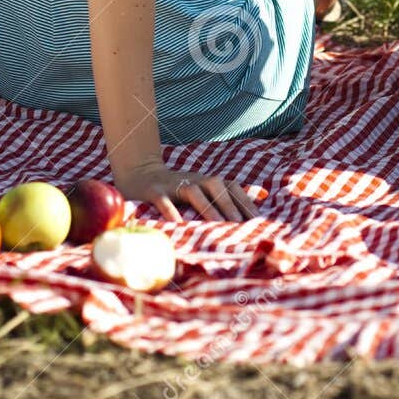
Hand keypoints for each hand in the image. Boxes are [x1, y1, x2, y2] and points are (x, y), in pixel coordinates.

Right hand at [113, 161, 259, 222]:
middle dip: (230, 204)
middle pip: (216, 186)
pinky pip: (164, 201)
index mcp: (207, 180)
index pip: (232, 187)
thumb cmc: (176, 188)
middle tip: (241, 225)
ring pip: (194, 192)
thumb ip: (224, 196)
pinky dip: (172, 212)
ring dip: (208, 208)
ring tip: (218, 225)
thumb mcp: (201, 189)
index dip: (245, 201)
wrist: (140, 173)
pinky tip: (179, 225)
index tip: (258, 220)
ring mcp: (174, 184)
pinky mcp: (155, 191)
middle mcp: (193, 179)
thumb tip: (258, 202)